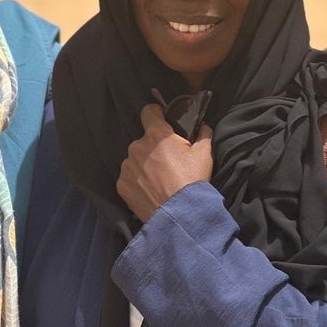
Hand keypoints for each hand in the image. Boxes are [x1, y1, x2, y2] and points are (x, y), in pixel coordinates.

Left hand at [117, 104, 213, 223]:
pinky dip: (137, 181)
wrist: (180, 215)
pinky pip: (129, 177)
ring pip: (135, 159)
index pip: (148, 111)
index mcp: (156, 134)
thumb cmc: (193, 181)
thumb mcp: (204, 153)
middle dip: (154, 147)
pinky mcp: (122, 184)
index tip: (161, 119)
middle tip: (169, 162)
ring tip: (159, 180)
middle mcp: (137, 146)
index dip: (156, 113)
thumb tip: (203, 125)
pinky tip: (150, 190)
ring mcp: (127, 166)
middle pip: (144, 140)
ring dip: (144, 165)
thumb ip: (203, 133)